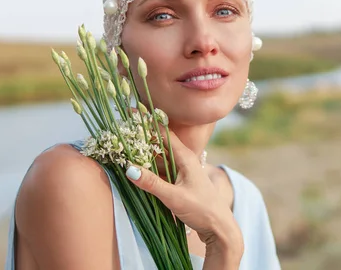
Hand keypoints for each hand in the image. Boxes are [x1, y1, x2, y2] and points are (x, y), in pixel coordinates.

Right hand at [124, 129, 242, 254]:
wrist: (219, 228)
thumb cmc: (202, 210)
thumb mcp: (174, 197)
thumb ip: (152, 184)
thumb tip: (129, 169)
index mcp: (186, 158)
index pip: (164, 133)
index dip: (147, 122)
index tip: (131, 113)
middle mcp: (184, 161)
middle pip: (158, 145)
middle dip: (141, 138)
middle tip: (121, 132)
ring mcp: (181, 172)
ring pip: (158, 159)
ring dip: (143, 156)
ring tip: (122, 150)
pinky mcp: (179, 183)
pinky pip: (160, 171)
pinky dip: (148, 170)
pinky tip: (135, 171)